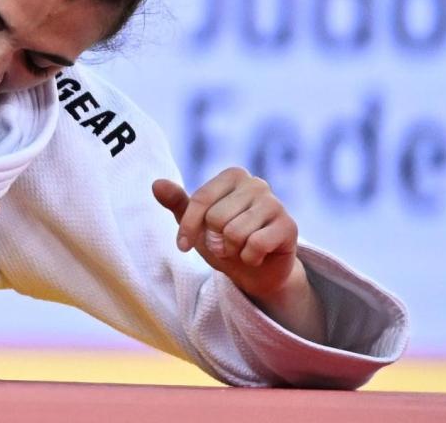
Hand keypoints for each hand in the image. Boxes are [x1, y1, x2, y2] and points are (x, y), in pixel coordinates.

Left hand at [153, 170, 299, 299]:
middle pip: (217, 218)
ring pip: (235, 233)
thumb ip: (177, 202)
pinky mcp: (289, 226)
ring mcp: (276, 203)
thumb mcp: (196, 223)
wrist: (255, 271)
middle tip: (224, 245)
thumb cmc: (222, 241)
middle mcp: (256, 183)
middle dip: (214, 241)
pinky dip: (250, 257)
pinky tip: (257, 255)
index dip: (188, 227)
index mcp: (233, 175)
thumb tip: (156, 184)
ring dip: (232, 250)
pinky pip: (256, 245)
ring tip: (239, 249)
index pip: (200, 200)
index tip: (182, 246)